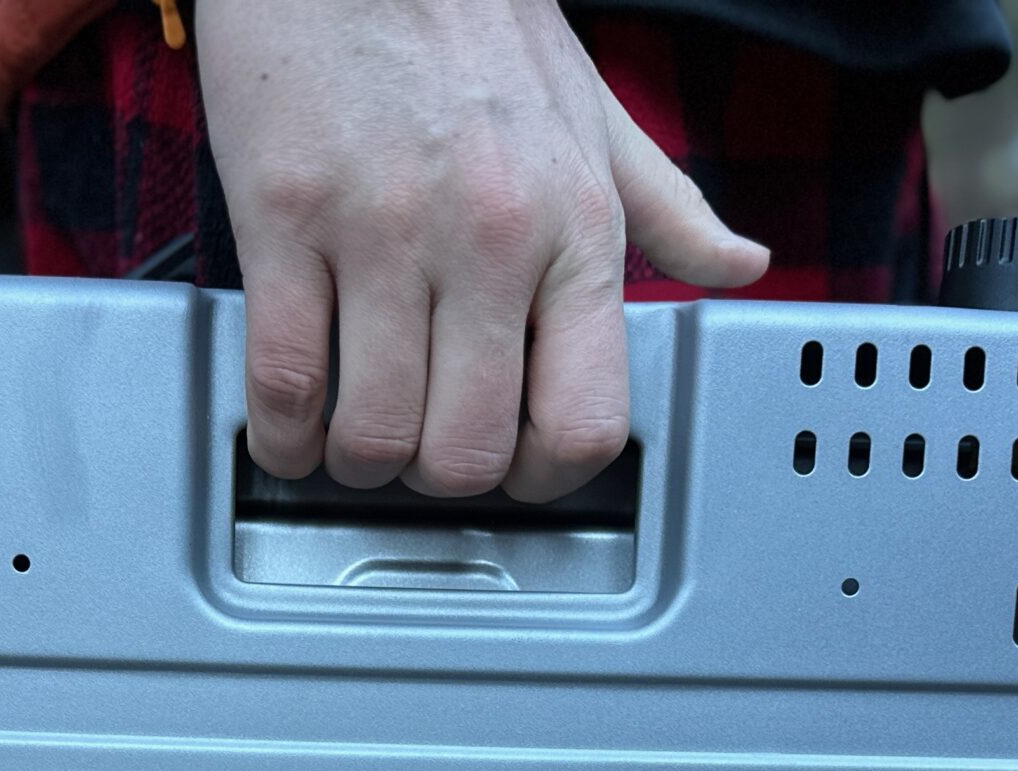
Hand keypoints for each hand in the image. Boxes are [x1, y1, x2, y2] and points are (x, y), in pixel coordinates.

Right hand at [196, 0, 767, 500]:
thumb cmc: (471, 14)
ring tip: (346, 436)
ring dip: (353, 461)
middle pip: (467, 451)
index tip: (509, 465)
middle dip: (434, 477)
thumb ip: (667, 209)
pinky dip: (278, 432)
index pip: (584, 421)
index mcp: (576, 228)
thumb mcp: (593, 113)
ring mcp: (385, 232)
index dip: (541, 476)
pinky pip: (284, 379)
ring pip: (371, 433)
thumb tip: (738, 266)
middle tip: (415, 449)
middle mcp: (491, 239)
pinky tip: (284, 425)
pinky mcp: (287, 217)